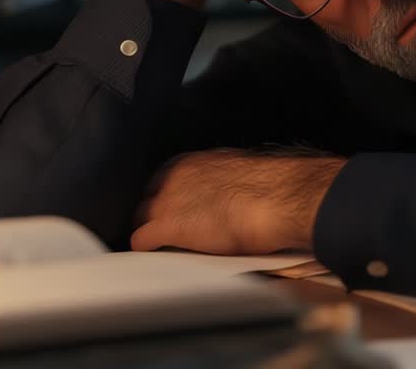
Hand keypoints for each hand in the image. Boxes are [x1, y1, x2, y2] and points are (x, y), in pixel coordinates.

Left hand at [130, 149, 345, 254]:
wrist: (274, 199)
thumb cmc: (270, 187)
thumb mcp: (241, 173)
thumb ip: (223, 179)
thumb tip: (230, 191)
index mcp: (195, 162)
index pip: (165, 178)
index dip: (169, 197)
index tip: (177, 208)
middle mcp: (175, 176)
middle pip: (149, 196)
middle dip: (156, 212)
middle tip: (170, 229)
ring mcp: (167, 200)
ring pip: (141, 216)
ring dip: (150, 230)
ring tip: (161, 246)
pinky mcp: (166, 226)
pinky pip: (141, 239)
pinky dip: (146, 248)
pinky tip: (152, 255)